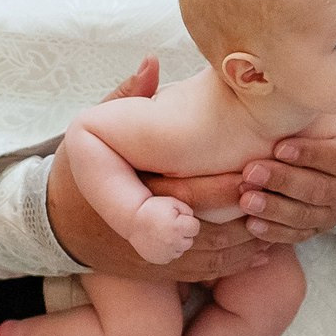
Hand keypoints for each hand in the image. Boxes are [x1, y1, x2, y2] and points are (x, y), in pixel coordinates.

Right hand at [47, 59, 264, 281]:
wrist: (59, 220)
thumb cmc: (82, 167)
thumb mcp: (94, 127)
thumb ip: (126, 98)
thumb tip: (152, 61)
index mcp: (120, 191)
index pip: (164, 203)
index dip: (206, 196)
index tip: (238, 185)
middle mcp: (132, 231)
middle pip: (193, 235)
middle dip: (235, 222)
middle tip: (268, 201)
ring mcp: (146, 257)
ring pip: (204, 260)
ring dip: (243, 246)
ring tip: (275, 222)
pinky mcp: (158, 273)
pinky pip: (203, 274)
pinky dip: (235, 264)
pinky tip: (265, 248)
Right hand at [125, 194, 199, 263]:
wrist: (131, 218)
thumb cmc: (154, 207)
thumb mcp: (173, 203)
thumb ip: (188, 212)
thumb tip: (193, 224)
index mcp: (178, 228)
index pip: (195, 228)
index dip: (188, 221)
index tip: (178, 217)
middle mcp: (173, 243)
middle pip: (189, 241)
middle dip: (183, 233)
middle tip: (169, 225)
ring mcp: (165, 253)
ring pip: (180, 250)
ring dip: (176, 243)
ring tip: (163, 232)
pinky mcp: (158, 259)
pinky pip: (170, 256)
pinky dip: (167, 250)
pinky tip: (158, 240)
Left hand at [236, 113, 335, 245]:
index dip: (310, 155)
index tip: (279, 147)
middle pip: (319, 190)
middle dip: (284, 182)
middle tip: (251, 173)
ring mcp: (334, 211)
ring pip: (307, 216)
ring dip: (275, 210)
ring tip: (246, 200)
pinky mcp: (319, 226)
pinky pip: (298, 235)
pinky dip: (276, 233)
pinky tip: (252, 225)